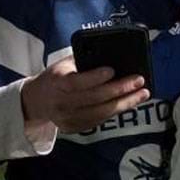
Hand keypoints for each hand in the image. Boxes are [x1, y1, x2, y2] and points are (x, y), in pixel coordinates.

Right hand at [20, 57, 148, 134]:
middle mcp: (61, 102)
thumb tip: (111, 52)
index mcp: (56, 82)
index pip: (77, 82)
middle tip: (139, 80)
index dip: (95, 77)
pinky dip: (116, 111)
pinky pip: (99, 120)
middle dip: (119, 89)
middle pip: (94, 98)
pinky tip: (129, 102)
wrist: (37, 100)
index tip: (112, 70)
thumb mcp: (64, 64)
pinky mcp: (74, 127)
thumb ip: (83, 59)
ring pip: (100, 112)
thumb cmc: (56, 77)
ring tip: (142, 93)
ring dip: (125, 103)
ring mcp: (67, 118)